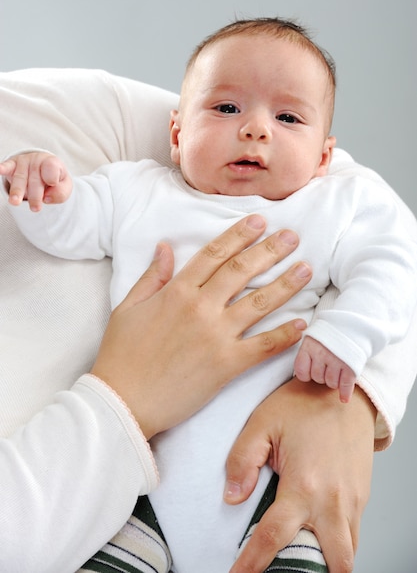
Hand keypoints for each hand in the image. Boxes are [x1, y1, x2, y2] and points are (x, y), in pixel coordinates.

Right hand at [0, 151, 71, 210]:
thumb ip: (61, 193)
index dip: (51, 177)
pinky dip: (2, 168)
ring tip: (15, 202)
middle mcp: (37, 161)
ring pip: (20, 178)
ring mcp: (24, 163)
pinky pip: (7, 167)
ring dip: (17, 190)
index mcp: (53, 163)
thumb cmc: (56, 179)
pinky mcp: (12, 165)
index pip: (51, 168)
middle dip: (35, 195)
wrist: (44, 166)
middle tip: (36, 208)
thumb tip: (47, 199)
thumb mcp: (64, 186)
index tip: (52, 184)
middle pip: (35, 180)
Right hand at [91, 215, 311, 438]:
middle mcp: (200, 307)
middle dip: (270, 250)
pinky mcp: (226, 365)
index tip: (259, 221)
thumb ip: (151, 276)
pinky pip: (263, 346)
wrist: (123, 401)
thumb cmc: (121, 355)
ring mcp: (216, 336)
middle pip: (241, 271)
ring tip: (306, 269)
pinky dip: (284, 335)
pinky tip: (302, 324)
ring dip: (285, 285)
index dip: (239, 235)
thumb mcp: (128, 307)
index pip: (214, 254)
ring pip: (258, 303)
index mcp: (176, 291)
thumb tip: (166, 247)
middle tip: (293, 237)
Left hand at [225, 377, 375, 572]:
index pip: (272, 538)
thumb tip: (232, 498)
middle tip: (282, 570)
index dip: (252, 564)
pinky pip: (354, 532)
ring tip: (300, 556)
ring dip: (327, 561)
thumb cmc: (303, 404)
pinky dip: (339, 542)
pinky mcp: (362, 495)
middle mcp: (332, 500)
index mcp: (303, 484)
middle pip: (329, 563)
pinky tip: (318, 533)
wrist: (345, 391)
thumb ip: (242, 461)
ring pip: (347, 552)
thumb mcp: (262, 423)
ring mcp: (352, 500)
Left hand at [294, 336, 356, 401]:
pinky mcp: (351, 365)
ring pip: (331, 383)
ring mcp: (336, 359)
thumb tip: (302, 376)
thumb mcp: (313, 337)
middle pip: (317, 378)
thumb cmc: (329, 334)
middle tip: (328, 366)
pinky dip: (345, 393)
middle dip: (322, 375)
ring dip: (334, 381)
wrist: (351, 323)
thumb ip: (306, 354)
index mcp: (309, 345)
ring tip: (337, 370)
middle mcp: (321, 353)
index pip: (301, 372)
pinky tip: (344, 398)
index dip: (306, 374)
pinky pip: (346, 385)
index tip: (311, 369)